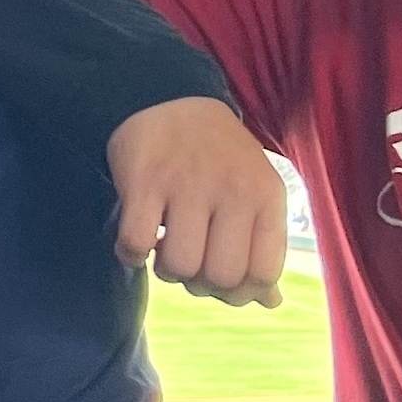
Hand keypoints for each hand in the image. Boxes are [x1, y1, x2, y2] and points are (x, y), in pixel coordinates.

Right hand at [105, 97, 287, 304]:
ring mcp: (187, 184)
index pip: (264, 273)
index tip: (221, 277)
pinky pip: (135, 244)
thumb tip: (270, 302)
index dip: (239, 291)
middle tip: (190, 263)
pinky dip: (131, 255)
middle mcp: (232, 190)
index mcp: (266, 197)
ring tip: (163, 249)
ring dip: (166, 271)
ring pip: (180, 267)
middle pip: (221, 276)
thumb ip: (263, 247)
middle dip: (201, 284)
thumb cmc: (217, 160)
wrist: (169, 98)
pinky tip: (137, 242)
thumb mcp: (253, 194)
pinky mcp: (144, 181)